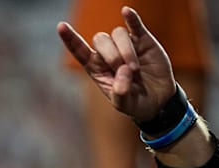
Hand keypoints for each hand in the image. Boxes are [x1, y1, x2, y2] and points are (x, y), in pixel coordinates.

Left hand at [57, 6, 174, 120]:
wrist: (158, 100)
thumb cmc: (134, 102)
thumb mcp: (124, 104)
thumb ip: (120, 93)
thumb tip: (123, 71)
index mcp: (96, 68)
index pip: (79, 50)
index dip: (70, 38)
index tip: (61, 26)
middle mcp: (108, 53)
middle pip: (100, 39)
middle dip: (112, 55)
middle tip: (125, 71)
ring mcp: (125, 44)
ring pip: (118, 34)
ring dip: (126, 51)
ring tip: (134, 70)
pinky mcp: (143, 40)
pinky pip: (134, 25)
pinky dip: (131, 18)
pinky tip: (126, 12)